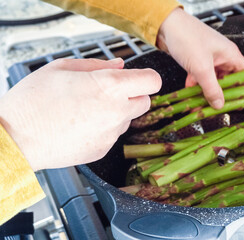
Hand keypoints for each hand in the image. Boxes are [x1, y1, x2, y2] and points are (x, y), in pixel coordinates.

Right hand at [0, 58, 160, 170]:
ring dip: (116, 113)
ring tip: (86, 109)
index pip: (152, 81)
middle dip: (132, 96)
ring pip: (127, 119)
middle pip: (144, 102)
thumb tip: (120, 65)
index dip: (146, 78)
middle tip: (108, 93)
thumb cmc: (33, 101)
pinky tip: (80, 125)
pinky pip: (112, 135)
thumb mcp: (62, 68)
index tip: (139, 78)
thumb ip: (98, 65)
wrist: (16, 138)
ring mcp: (111, 134)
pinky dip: (103, 129)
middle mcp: (116, 111)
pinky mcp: (103, 150)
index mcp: (110, 86)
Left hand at [157, 8, 243, 108]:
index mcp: (230, 54)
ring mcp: (209, 58)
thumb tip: (219, 104)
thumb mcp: (201, 68)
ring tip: (202, 103)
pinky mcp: (197, 60)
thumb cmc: (187, 37)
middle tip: (218, 105)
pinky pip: (201, 76)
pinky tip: (190, 91)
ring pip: (213, 79)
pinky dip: (196, 84)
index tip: (240, 100)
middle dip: (222, 93)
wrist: (166, 26)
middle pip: (229, 79)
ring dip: (207, 90)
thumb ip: (211, 88)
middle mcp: (222, 56)